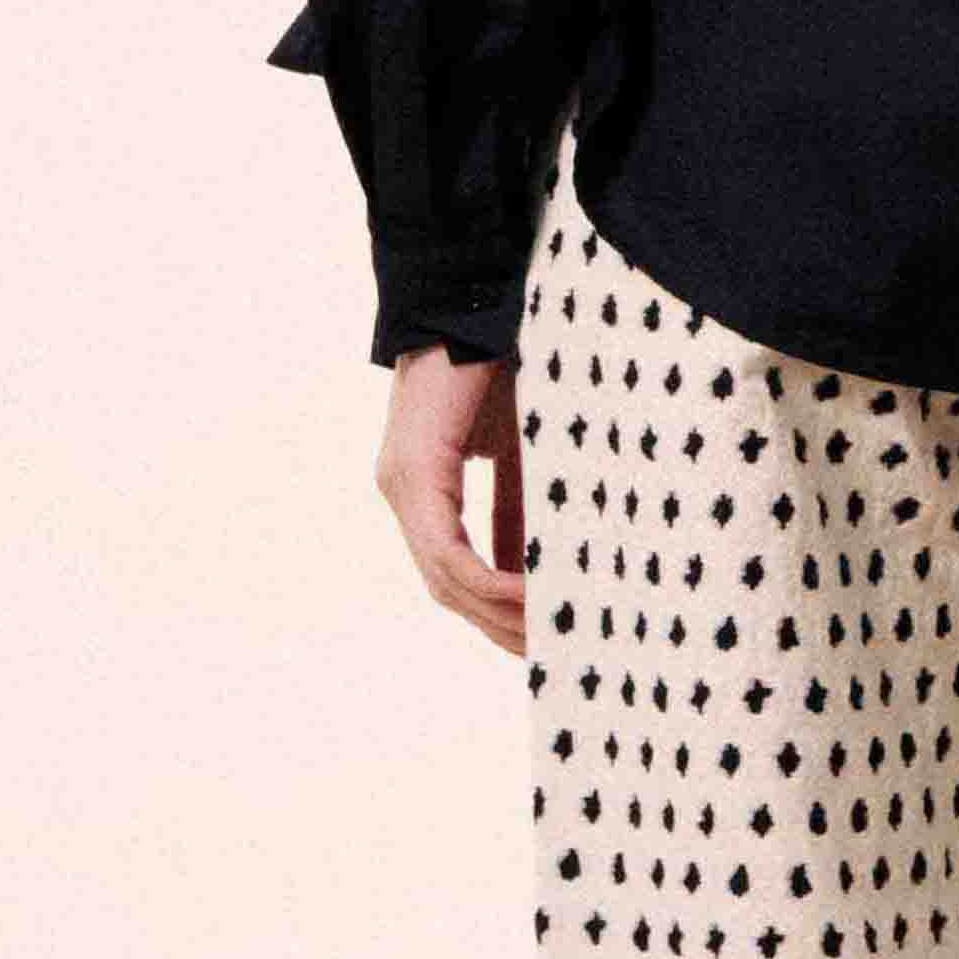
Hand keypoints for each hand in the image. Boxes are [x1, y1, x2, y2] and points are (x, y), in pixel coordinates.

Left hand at [378, 343, 525, 654]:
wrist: (471, 299)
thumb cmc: (500, 362)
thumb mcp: (524, 449)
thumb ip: (526, 504)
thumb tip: (552, 559)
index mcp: (425, 490)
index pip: (456, 572)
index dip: (497, 612)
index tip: (541, 639)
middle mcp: (405, 496)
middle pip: (449, 592)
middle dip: (500, 630)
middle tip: (553, 659)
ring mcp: (404, 488)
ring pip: (447, 582)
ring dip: (498, 616)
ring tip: (550, 637)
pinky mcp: (415, 476)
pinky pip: (448, 555)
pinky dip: (488, 582)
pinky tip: (530, 598)